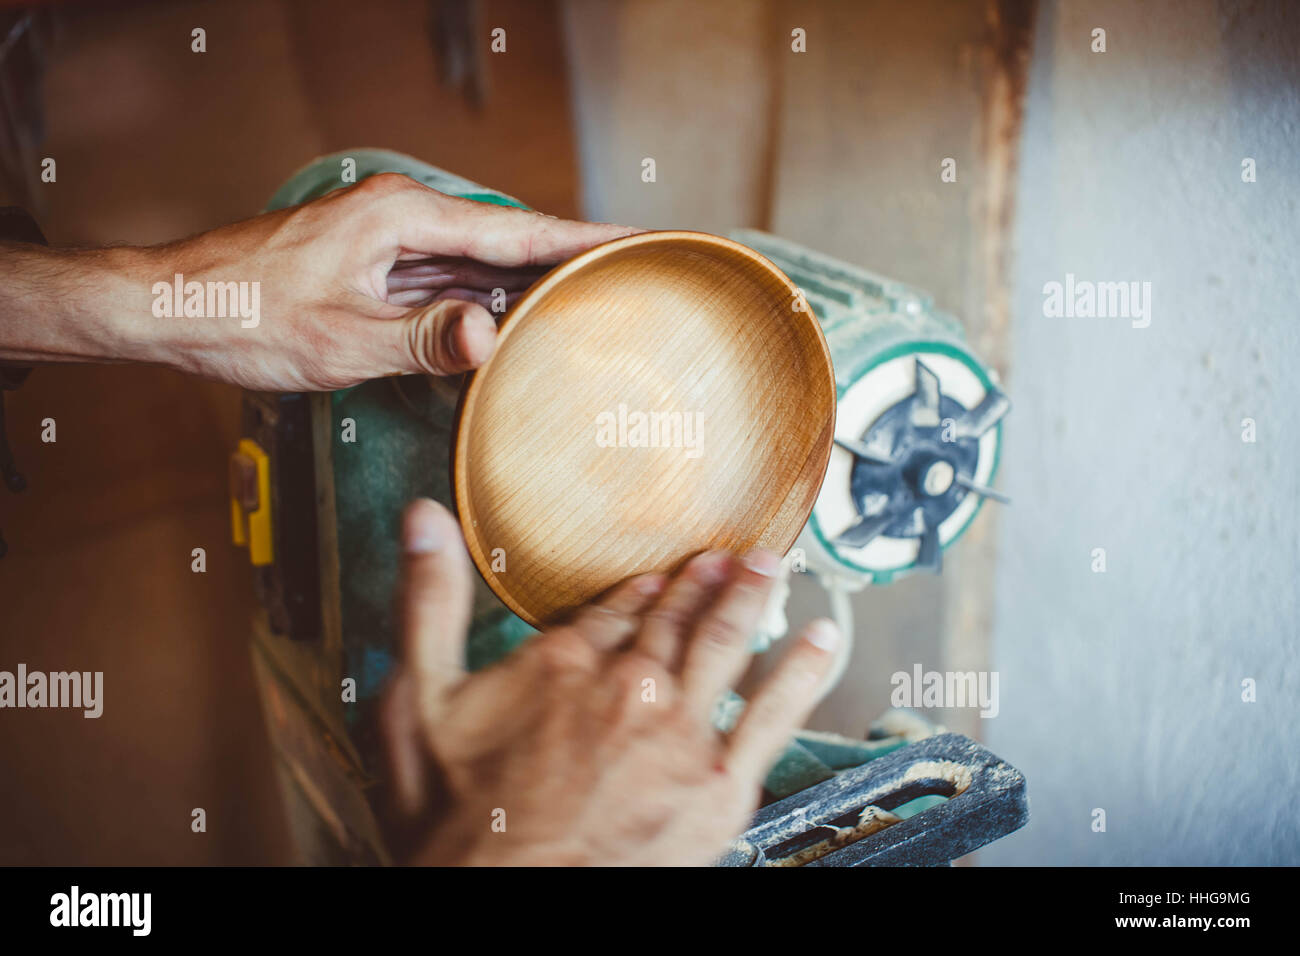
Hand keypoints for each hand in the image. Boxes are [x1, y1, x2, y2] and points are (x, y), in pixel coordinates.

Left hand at [0, 173, 636, 390]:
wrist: (175, 308)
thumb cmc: (248, 315)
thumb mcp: (344, 339)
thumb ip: (424, 338)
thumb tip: (491, 338)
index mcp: (401, 217)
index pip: (516, 230)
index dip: (582, 238)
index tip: (636, 240)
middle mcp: (399, 216)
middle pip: (505, 241)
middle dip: (566, 260)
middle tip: (627, 277)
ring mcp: (386, 238)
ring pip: (475, 263)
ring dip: (524, 285)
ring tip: (585, 302)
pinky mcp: (372, 264)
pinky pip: (443, 280)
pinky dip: (478, 301)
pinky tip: (509, 323)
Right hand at [379, 498, 840, 865]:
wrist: (509, 898)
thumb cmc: (458, 818)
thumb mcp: (421, 700)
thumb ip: (429, 604)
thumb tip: (424, 519)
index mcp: (563, 661)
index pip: (612, 612)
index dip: (640, 592)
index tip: (660, 574)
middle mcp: (629, 682)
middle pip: (675, 621)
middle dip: (704, 584)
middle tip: (729, 556)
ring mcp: (679, 728)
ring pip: (725, 646)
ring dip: (751, 599)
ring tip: (770, 568)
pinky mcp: (717, 780)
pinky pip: (773, 711)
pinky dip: (802, 669)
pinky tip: (823, 640)